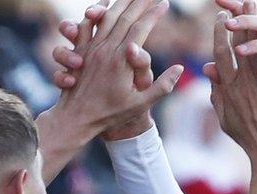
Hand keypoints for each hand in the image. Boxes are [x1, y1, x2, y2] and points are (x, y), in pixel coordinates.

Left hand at [49, 0, 180, 138]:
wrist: (76, 119)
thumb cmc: (111, 115)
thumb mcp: (141, 104)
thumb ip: (162, 86)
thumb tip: (179, 68)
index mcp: (121, 61)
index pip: (141, 29)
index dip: (154, 14)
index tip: (165, 4)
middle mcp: (105, 50)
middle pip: (124, 17)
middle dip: (139, 2)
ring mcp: (90, 49)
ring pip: (106, 17)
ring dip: (120, 2)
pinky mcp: (80, 51)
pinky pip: (85, 26)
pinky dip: (95, 13)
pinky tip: (102, 6)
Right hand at [203, 5, 256, 162]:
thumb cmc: (249, 139)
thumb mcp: (225, 118)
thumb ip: (217, 93)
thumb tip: (207, 72)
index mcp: (228, 88)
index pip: (220, 54)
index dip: (219, 33)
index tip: (222, 17)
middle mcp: (242, 84)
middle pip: (238, 45)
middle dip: (237, 21)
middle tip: (238, 2)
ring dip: (255, 27)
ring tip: (255, 6)